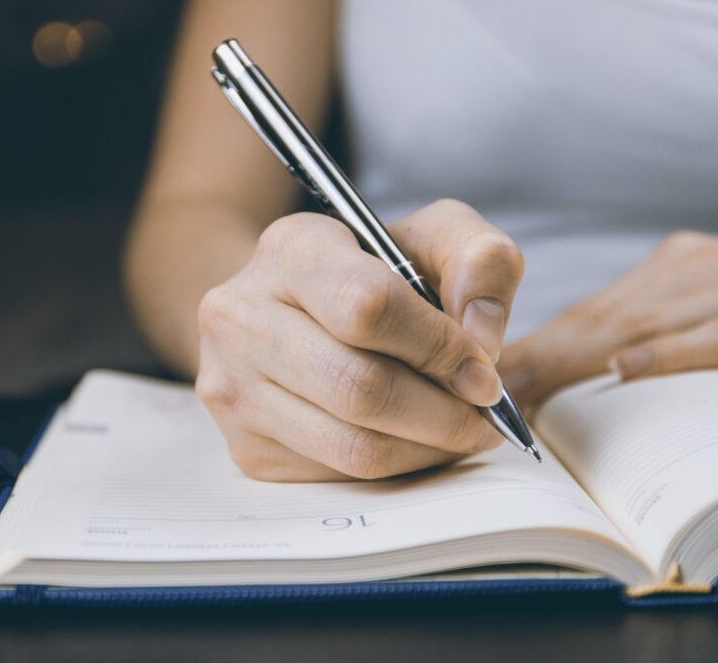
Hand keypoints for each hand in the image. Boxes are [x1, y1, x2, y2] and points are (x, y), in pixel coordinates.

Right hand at [196, 199, 524, 480]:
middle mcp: (241, 316)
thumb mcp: (432, 240)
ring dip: (428, 448)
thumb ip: (480, 262)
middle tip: (482, 414)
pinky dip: (397, 467)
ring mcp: (234, 388)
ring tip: (459, 430)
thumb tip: (482, 338)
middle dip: (443, 412)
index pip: (368, 307)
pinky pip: (340, 477)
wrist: (290, 312)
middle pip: (360, 388)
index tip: (483, 371)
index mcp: (291, 249)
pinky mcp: (246, 448)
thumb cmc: (373, 275)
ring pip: (354, 446)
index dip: (439, 347)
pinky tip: (414, 440)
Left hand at [499, 231, 717, 412]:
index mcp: (685, 265)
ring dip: (581, 361)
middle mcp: (709, 264)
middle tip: (484, 391)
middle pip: (608, 317)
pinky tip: (629, 368)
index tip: (488, 377)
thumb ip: (666, 331)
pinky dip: (675, 352)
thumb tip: (593, 378)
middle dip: (541, 357)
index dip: (539, 345)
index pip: (597, 310)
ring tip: (525, 391)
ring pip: (651, 324)